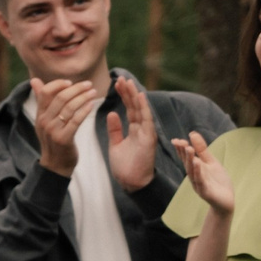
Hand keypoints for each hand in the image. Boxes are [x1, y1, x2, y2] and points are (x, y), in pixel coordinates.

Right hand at [29, 77, 101, 176]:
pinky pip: (76, 120)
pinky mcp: (63, 139)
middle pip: (60, 98)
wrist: (55, 164)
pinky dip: (85, 110)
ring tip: (93, 93)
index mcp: (39, 115)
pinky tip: (92, 105)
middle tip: (89, 84)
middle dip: (76, 88)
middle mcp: (44, 121)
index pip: (45, 92)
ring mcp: (53, 130)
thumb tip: (34, 80)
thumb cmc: (53, 138)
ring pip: (69, 107)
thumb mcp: (44, 119)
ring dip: (83, 97)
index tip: (70, 82)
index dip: (58, 84)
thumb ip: (42, 100)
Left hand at [105, 77, 160, 192]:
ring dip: (135, 95)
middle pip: (135, 106)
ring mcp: (147, 132)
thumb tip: (112, 113)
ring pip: (141, 109)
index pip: (129, 108)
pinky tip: (139, 96)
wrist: (131, 182)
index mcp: (134, 129)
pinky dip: (143, 107)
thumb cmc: (125, 166)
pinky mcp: (149, 138)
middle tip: (121, 77)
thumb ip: (115, 129)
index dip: (124, 95)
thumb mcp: (116, 144)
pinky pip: (146, 120)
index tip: (116, 82)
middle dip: (128, 91)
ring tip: (128, 82)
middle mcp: (142, 128)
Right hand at [172, 131, 234, 216]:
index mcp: (195, 169)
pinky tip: (197, 163)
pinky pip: (201, 180)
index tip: (176, 140)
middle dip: (183, 153)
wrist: (225, 200)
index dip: (181, 149)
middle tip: (180, 142)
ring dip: (189, 160)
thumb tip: (192, 134)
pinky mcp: (205, 191)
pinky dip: (198, 172)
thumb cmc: (217, 181)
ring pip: (192, 171)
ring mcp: (198, 184)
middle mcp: (194, 176)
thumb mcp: (211, 162)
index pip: (186, 158)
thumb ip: (202, 150)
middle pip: (187, 163)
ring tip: (189, 148)